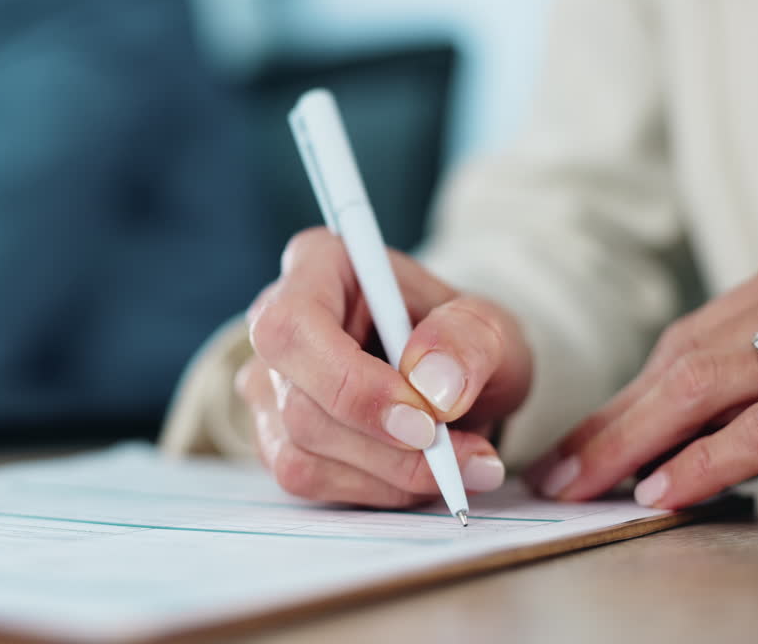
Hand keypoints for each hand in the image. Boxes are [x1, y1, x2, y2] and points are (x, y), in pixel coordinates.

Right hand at [240, 228, 532, 506]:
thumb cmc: (461, 340)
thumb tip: (433, 387)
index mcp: (317, 265)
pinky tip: (417, 475)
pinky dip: (375, 491)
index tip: (425, 423)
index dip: (352, 385)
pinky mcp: (273, 437)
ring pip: (300, 455)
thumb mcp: (491, 326)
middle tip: (467, 458)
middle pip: (300, 406)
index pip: (294, 327)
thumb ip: (470, 340)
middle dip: (388, 449)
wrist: (452, 376)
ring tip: (456, 465)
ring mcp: (267, 385)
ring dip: (388, 477)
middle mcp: (274, 322)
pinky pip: (309, 483)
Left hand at [527, 262, 757, 508]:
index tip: (572, 448)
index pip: (679, 352)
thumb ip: (739, 376)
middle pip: (673, 368)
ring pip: (693, 387)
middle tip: (551, 476)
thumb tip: (670, 444)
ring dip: (628, 441)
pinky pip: (757, 431)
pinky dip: (701, 462)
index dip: (623, 405)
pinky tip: (658, 491)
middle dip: (604, 429)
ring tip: (580, 486)